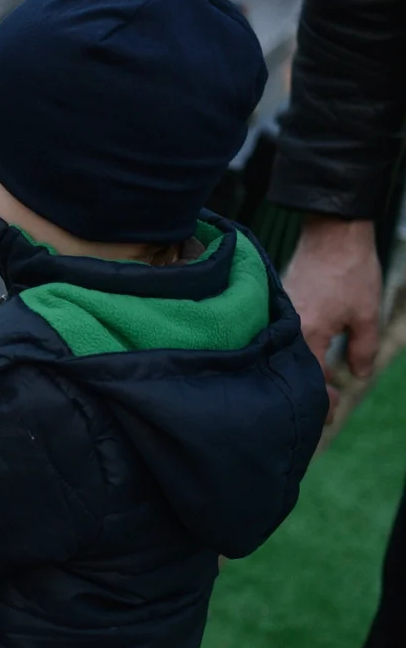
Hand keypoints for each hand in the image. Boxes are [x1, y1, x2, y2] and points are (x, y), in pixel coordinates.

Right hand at [283, 216, 381, 419]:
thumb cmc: (351, 272)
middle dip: (310, 390)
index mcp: (308, 334)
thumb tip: (358, 375)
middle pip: (294, 370)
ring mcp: (281, 314)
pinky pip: (285, 336)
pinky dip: (299, 349)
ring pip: (288, 353)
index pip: (310, 378)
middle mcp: (288, 327)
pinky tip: (312, 354)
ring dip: (305, 369)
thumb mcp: (367, 314)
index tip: (330, 414)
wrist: (332, 233)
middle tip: (324, 406)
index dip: (321, 400)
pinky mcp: (280, 303)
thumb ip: (362, 349)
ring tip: (322, 383)